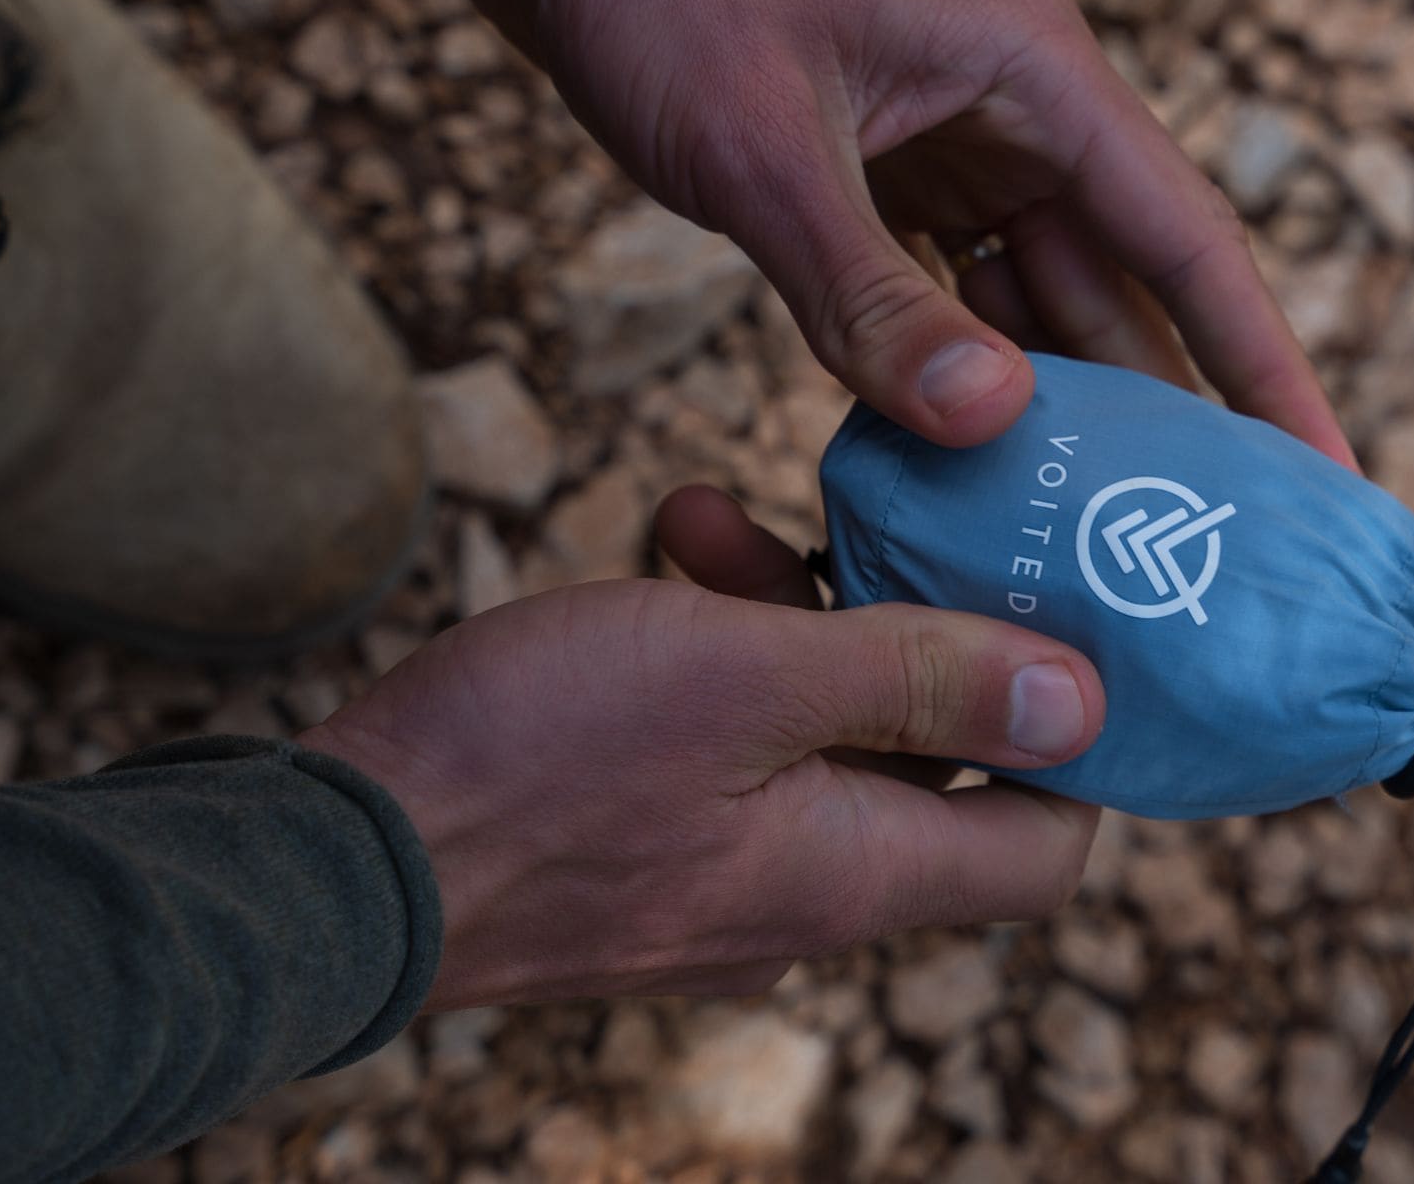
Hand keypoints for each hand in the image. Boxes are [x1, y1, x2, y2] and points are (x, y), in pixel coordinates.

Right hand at [299, 487, 1102, 1007]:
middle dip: (911, 627)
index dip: (1082, 744)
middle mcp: (807, 894)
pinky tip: (670, 551)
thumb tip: (1084, 699)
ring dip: (797, 617)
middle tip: (884, 521)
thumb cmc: (530, 766)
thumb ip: (919, 681)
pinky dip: (719, 653)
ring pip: (816, 734)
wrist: (329, 865)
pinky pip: (728, 747)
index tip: (1064, 623)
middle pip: (929, 764)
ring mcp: (721, 878)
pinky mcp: (645, 847)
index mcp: (858, 872)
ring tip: (725, 518)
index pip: (1047, 847)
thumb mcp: (745, 680)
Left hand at [374, 0, 1355, 468]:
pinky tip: (954, 449)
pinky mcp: (876, 156)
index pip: (1187, 240)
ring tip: (1083, 526)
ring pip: (1026, 289)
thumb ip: (868, 294)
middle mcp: (1012, 102)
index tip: (1319, 473)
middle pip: (1117, 281)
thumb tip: (990, 419)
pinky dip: (949, 359)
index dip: (1262, 364)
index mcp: (1032, 71)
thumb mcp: (762, 148)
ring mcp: (943, 130)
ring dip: (1046, 396)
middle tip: (1193, 546)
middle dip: (1156, 410)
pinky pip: (941, 278)